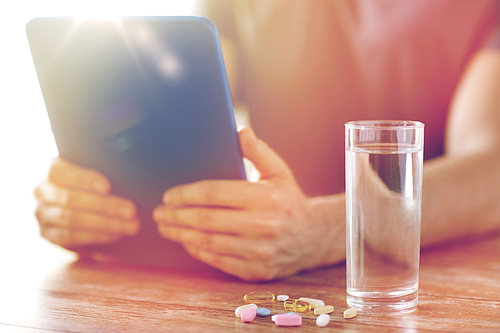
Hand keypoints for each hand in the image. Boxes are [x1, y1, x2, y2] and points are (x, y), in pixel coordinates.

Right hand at [34, 157, 139, 249]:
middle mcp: (42, 191)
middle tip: (130, 211)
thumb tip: (128, 175)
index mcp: (51, 169)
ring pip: (71, 220)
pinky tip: (116, 234)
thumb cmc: (89, 182)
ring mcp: (42, 214)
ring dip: (105, 224)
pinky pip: (71, 237)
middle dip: (104, 206)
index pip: (60, 173)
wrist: (72, 203)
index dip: (83, 180)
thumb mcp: (90, 170)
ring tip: (130, 225)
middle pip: (70, 199)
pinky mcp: (47, 234)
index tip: (106, 187)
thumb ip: (102, 169)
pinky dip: (96, 236)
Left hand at [153, 127, 343, 280]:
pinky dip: (198, 252)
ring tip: (165, 228)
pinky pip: (219, 261)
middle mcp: (262, 225)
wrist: (313, 237)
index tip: (168, 196)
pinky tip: (186, 242)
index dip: (186, 195)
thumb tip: (239, 131)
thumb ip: (258, 151)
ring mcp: (259, 251)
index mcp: (265, 197)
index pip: (214, 193)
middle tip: (158, 213)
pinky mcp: (256, 270)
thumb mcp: (279, 171)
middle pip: (205, 220)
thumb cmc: (289, 200)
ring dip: (181, 235)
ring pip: (208, 242)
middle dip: (176, 216)